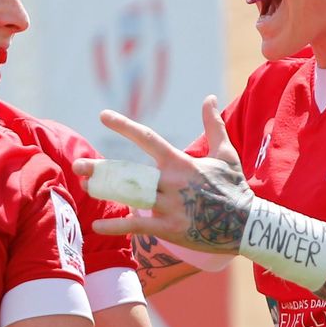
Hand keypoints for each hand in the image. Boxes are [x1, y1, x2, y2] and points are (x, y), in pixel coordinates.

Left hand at [75, 97, 254, 252]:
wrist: (248, 225)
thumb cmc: (235, 189)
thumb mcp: (225, 154)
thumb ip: (213, 125)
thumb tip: (208, 98)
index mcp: (182, 163)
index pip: (148, 139)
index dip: (124, 126)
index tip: (103, 115)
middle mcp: (172, 183)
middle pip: (130, 173)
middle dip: (103, 169)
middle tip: (78, 166)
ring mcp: (170, 207)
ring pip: (131, 197)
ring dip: (106, 192)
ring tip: (85, 187)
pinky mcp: (170, 228)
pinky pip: (138, 226)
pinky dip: (117, 226)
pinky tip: (97, 225)